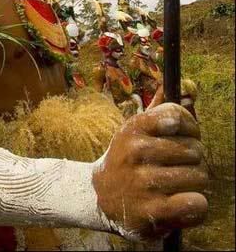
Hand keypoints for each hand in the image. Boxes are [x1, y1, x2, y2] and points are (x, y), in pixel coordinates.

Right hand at [92, 102, 207, 239]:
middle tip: (182, 164)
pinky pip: (196, 203)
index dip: (190, 126)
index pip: (177, 115)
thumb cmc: (127, 158)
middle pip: (194, 149)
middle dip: (194, 158)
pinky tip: (184, 201)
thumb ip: (162, 109)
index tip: (187, 135)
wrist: (100, 196)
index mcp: (134, 128)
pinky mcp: (154, 211)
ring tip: (181, 182)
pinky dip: (197, 204)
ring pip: (199, 176)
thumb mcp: (136, 130)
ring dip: (196, 181)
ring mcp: (145, 182)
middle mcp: (138, 152)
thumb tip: (190, 87)